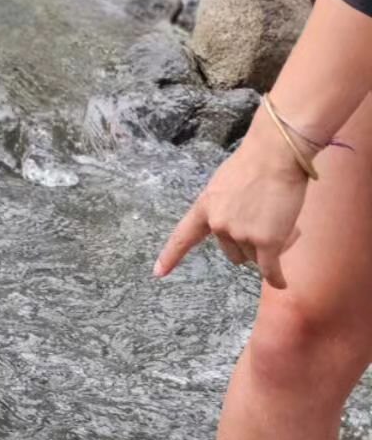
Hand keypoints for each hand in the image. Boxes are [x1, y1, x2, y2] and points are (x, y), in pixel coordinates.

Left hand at [154, 115, 311, 288]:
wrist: (274, 155)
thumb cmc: (254, 164)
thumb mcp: (224, 185)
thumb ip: (223, 207)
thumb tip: (231, 225)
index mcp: (205, 206)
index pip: (183, 236)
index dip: (171, 256)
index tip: (157, 273)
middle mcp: (218, 224)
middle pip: (233, 252)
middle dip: (247, 245)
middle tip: (264, 221)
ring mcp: (241, 233)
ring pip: (255, 257)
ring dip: (267, 249)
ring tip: (279, 221)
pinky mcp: (266, 242)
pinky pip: (270, 270)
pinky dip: (276, 278)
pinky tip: (281, 283)